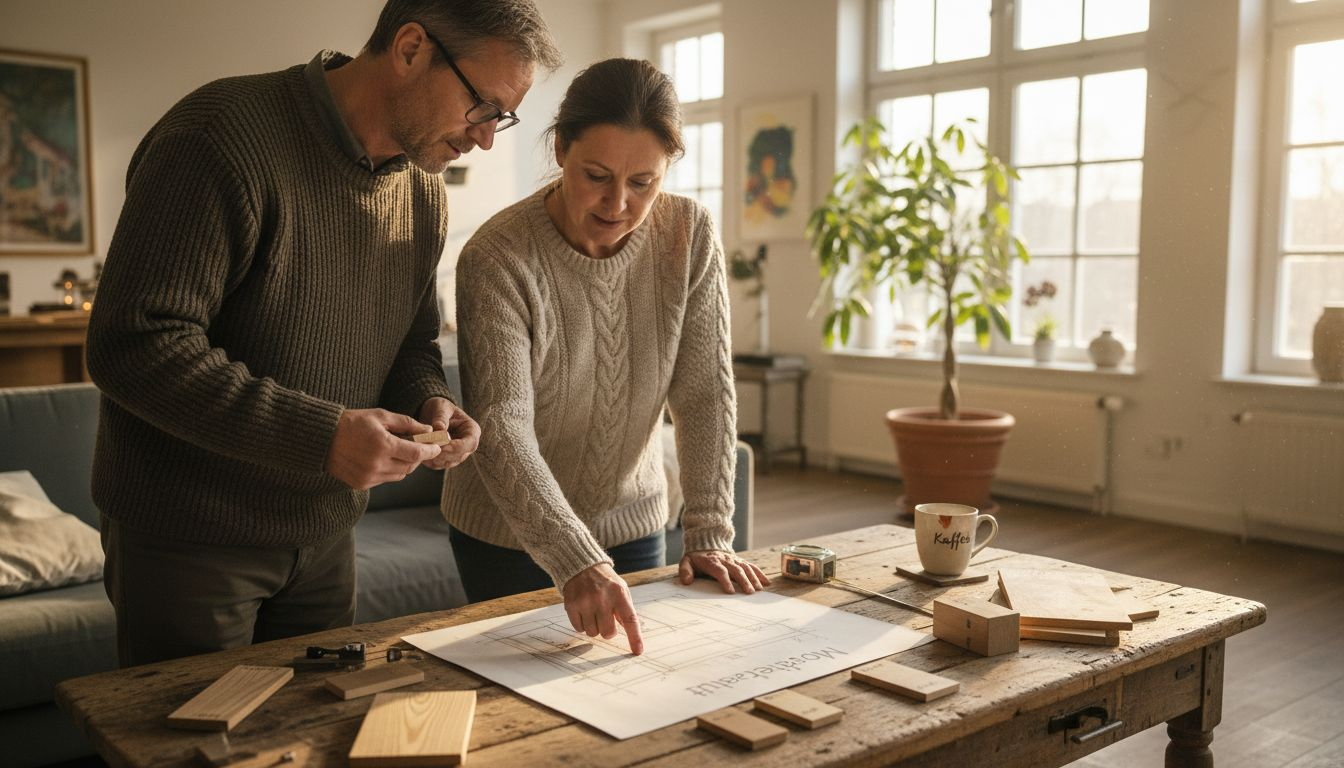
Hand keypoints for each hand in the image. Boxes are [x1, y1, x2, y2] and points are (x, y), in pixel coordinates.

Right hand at [325, 408, 440, 489]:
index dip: (430, 450)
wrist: (322, 438)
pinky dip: (389, 470)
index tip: (436, 446)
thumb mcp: (380, 416)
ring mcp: (369, 477)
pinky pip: (384, 480)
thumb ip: (406, 423)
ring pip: (399, 475)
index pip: (417, 454)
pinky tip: (382, 458)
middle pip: (410, 466)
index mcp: (383, 445)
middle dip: (417, 457)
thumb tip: (427, 429)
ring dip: (404, 464)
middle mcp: (377, 464)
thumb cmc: (352, 423)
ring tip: (397, 451)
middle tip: (417, 446)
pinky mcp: (361, 484)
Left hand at [416, 397, 480, 469]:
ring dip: (433, 457)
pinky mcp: (444, 460)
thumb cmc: (440, 408)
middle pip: (458, 456)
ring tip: (421, 446)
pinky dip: (428, 460)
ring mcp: (457, 455)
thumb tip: (440, 429)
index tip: (440, 445)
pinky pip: (437, 465)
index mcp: (472, 431)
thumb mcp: (441, 407)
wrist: (431, 413)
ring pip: (447, 462)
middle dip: (442, 453)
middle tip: (426, 446)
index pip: (470, 444)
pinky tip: (420, 450)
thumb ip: (441, 417)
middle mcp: (467, 445)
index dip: (455, 447)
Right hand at [561, 563, 644, 654]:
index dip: (635, 638)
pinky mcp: (571, 606)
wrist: (582, 566)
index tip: (637, 651)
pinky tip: (583, 611)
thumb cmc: (605, 582)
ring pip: (592, 633)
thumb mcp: (621, 590)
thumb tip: (633, 634)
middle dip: (607, 630)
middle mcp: (602, 598)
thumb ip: (626, 610)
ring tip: (593, 612)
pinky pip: (579, 629)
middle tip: (605, 619)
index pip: (630, 620)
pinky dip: (582, 624)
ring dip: (594, 627)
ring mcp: (585, 602)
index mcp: (619, 594)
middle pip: (608, 633)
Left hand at [679, 550, 770, 593]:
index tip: (730, 592)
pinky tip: (766, 582)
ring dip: (753, 578)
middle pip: (736, 569)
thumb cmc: (696, 558)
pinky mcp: (740, 561)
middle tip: (750, 593)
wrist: (705, 543)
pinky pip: (751, 566)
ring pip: (745, 568)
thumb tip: (687, 581)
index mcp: (712, 561)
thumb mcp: (686, 562)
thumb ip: (685, 571)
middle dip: (744, 581)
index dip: (725, 580)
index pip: (720, 571)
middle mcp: (725, 560)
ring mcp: (734, 559)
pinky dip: (759, 573)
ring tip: (758, 590)